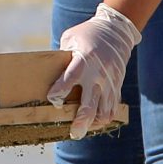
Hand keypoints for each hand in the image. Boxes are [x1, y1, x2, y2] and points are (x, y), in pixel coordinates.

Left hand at [50, 4, 139, 138]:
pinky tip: (94, 122)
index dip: (60, 92)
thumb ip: (61, 58)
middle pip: (90, 103)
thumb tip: (46, 73)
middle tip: (74, 133)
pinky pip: (112, 107)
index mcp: (84, 59)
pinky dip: (104, 117)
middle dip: (81, 121)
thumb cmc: (86, 35)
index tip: (53, 100)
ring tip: (83, 129)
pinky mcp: (117, 86)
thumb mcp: (70, 39)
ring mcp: (109, 82)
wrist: (116, 30)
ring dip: (94, 123)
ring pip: (104, 110)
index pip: (70, 79)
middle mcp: (98, 73)